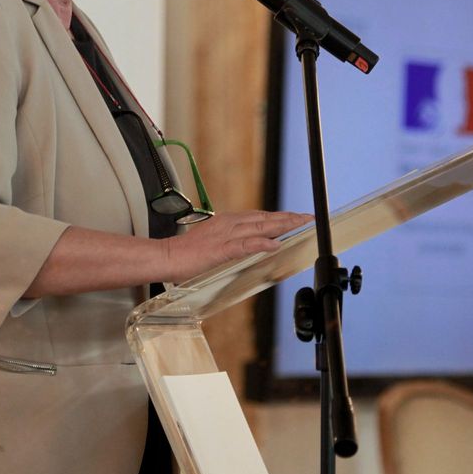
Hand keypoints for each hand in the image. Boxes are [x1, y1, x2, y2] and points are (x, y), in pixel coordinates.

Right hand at [162, 210, 311, 283]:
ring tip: (299, 224)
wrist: (166, 256)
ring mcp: (224, 236)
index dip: (278, 217)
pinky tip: (274, 244)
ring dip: (280, 225)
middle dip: (287, 218)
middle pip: (264, 219)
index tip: (295, 217)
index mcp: (227, 222)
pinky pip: (244, 246)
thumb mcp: (213, 244)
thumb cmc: (186, 253)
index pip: (258, 217)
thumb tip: (247, 246)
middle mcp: (228, 225)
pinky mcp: (220, 250)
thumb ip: (231, 243)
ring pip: (258, 228)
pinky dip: (260, 244)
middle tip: (307, 217)